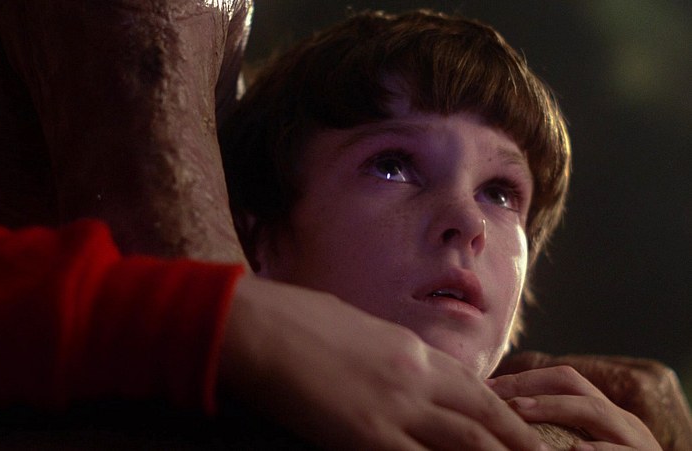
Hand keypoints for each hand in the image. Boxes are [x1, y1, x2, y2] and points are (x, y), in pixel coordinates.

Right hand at [219, 275, 547, 449]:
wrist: (259, 327)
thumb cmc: (295, 320)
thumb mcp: (353, 330)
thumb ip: (384, 354)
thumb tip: (395, 368)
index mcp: (408, 349)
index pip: (471, 385)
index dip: (504, 410)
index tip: (524, 429)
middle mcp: (414, 377)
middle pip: (484, 413)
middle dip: (520, 439)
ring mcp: (394, 407)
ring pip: (468, 440)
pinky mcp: (367, 435)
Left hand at [488, 364, 661, 449]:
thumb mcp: (583, 441)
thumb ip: (556, 427)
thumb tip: (506, 416)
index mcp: (602, 412)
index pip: (561, 378)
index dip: (522, 378)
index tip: (485, 386)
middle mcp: (619, 419)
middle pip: (573, 382)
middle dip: (529, 383)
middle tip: (493, 393)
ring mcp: (634, 440)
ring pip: (595, 411)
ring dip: (553, 407)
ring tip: (518, 410)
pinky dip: (598, 450)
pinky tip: (573, 450)